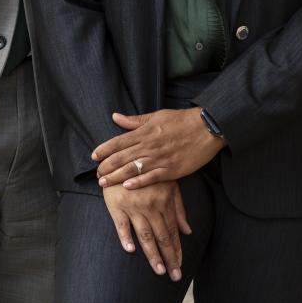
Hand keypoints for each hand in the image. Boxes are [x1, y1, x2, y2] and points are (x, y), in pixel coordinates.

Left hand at [93, 108, 223, 188]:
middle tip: (96, 174)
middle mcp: (150, 146)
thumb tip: (116, 117)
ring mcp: (160, 159)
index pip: (118, 141)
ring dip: (116, 177)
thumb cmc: (182, 120)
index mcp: (145, 132)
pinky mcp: (172, 170)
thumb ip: (135, 120)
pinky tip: (127, 187)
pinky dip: (139, 182)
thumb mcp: (157, 115)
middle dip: (106, 166)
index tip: (94, 156)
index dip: (104, 149)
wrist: (207, 128)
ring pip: (133, 169)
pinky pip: (152, 177)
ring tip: (104, 183)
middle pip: (122, 157)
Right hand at [103, 180, 190, 280]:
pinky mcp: (116, 205)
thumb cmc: (147, 173)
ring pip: (145, 234)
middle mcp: (150, 206)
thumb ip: (178, 208)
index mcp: (164, 201)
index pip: (172, 230)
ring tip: (159, 271)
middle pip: (161, 236)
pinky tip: (130, 250)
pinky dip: (125, 237)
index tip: (180, 265)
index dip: (177, 249)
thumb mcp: (168, 185)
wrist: (123, 159)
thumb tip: (188, 231)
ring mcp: (133, 206)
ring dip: (153, 254)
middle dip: (169, 257)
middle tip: (175, 276)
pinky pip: (121, 224)